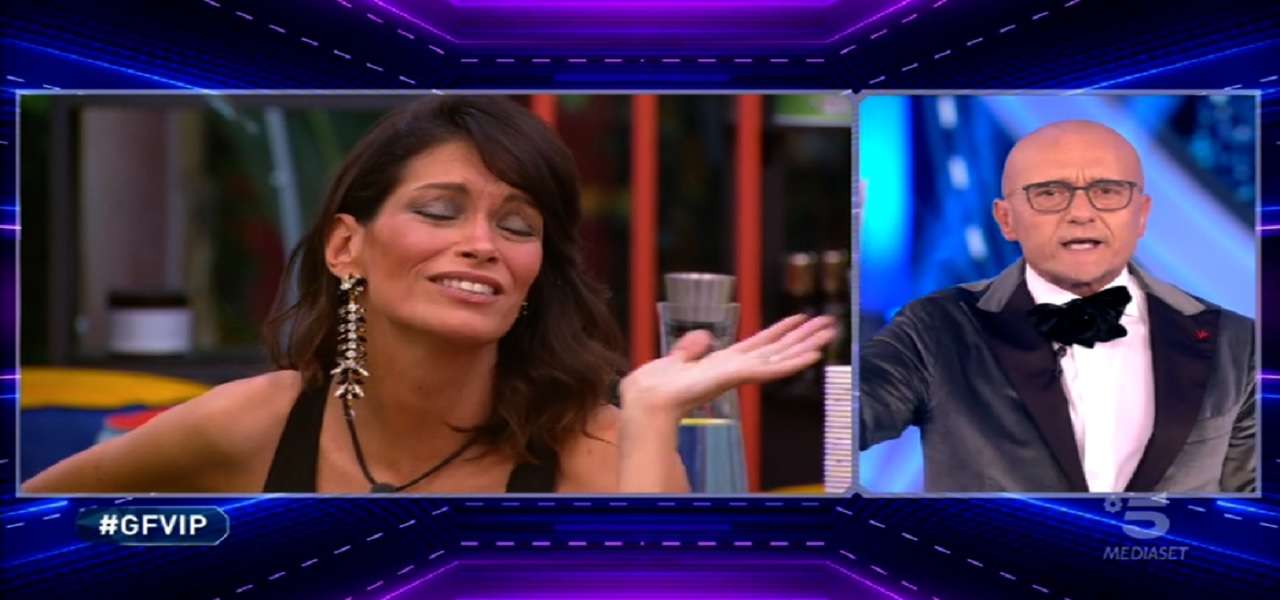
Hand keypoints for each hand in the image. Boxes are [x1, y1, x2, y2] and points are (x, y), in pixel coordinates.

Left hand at [619, 314, 836, 424]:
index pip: (761, 342)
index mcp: (727, 360)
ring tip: (830, 332)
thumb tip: (703, 336)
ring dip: (807, 344)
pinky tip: (812, 355)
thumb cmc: (661, 383)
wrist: (652, 397)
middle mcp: (739, 367)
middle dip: (804, 336)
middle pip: (779, 348)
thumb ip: (691, 348)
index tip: (800, 318)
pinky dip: (794, 362)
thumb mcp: (678, 358)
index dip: (782, 330)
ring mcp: (742, 373)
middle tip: (829, 323)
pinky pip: (773, 369)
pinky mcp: (741, 378)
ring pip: (783, 356)